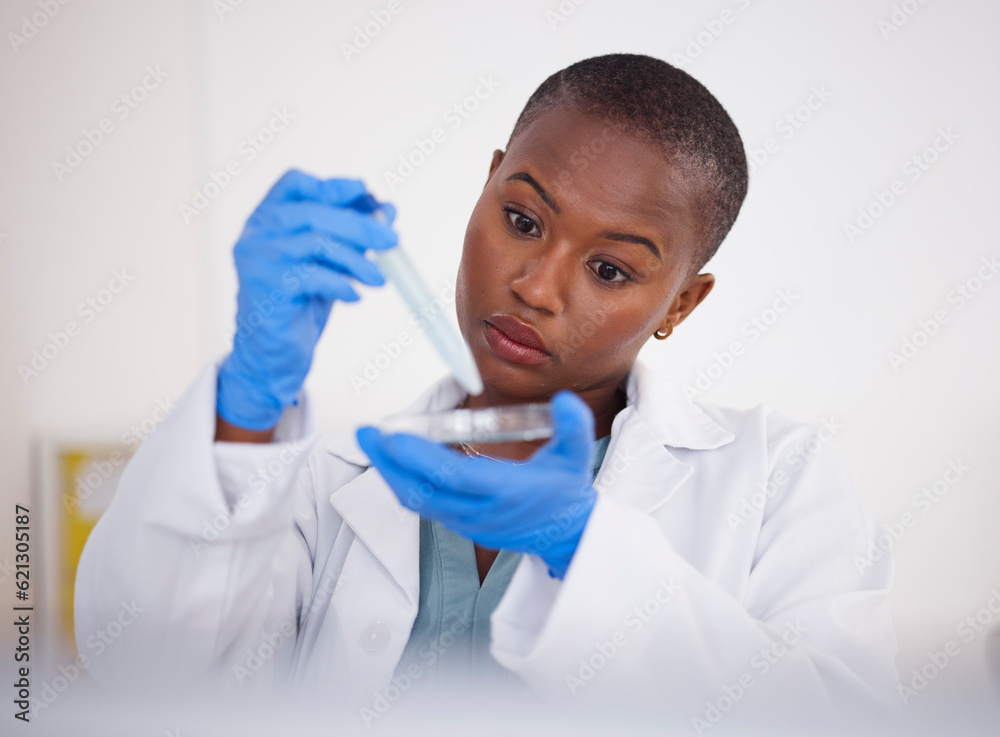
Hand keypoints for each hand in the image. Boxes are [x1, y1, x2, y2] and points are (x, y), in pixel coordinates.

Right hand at [217, 170, 397, 429]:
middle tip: (391, 240)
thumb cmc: (300, 303)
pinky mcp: (266, 288)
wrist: (273, 352)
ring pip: (316, 242)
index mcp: (267, 218)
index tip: (365, 191)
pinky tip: (354, 296)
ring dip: (356, 259)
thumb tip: (388, 210)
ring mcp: (258, 259)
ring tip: (379, 278)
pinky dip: (341, 284)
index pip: (294, 183)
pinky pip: (313, 277)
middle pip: (314, 212)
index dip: (331, 184)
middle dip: (360, 224)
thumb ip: (352, 234)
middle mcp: (257, 233)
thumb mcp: (329, 262)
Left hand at [356, 391, 598, 578]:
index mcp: (505, 491)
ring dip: (390, 472)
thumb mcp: (576, 456)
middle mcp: (480, 510)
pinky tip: (390, 460)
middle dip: (390, 462)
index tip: (395, 436)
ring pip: (418, 500)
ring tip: (370, 442)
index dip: (421, 458)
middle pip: (424, 490)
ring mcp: (467, 521)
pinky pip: (423, 505)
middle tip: (365, 432)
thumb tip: (565, 399)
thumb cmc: (566, 490)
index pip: (454, 476)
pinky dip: (402, 482)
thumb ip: (573, 426)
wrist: (567, 535)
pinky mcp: (460, 523)